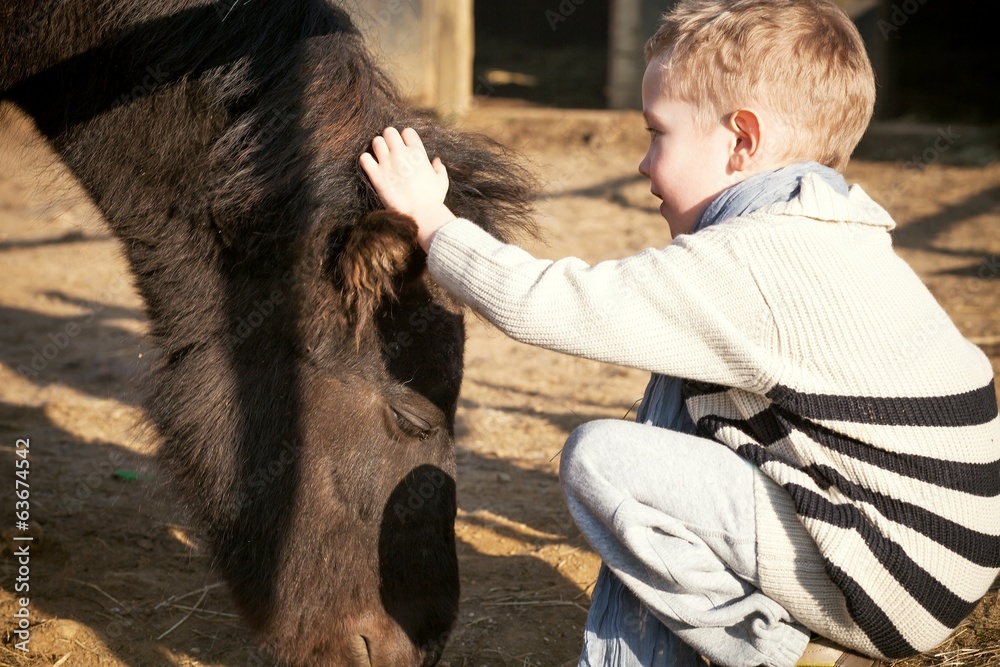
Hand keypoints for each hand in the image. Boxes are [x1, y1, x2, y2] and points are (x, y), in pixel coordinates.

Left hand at [360, 127, 456, 251]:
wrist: (421, 214)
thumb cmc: (433, 199)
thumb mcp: (442, 181)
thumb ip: (439, 168)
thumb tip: (436, 161)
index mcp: (418, 153)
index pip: (407, 132)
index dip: (405, 138)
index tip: (405, 147)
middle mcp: (401, 154)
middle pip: (389, 132)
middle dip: (389, 139)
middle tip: (390, 150)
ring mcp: (388, 163)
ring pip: (376, 142)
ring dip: (377, 148)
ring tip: (380, 157)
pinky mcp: (376, 176)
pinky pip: (364, 158)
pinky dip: (366, 160)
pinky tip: (370, 166)